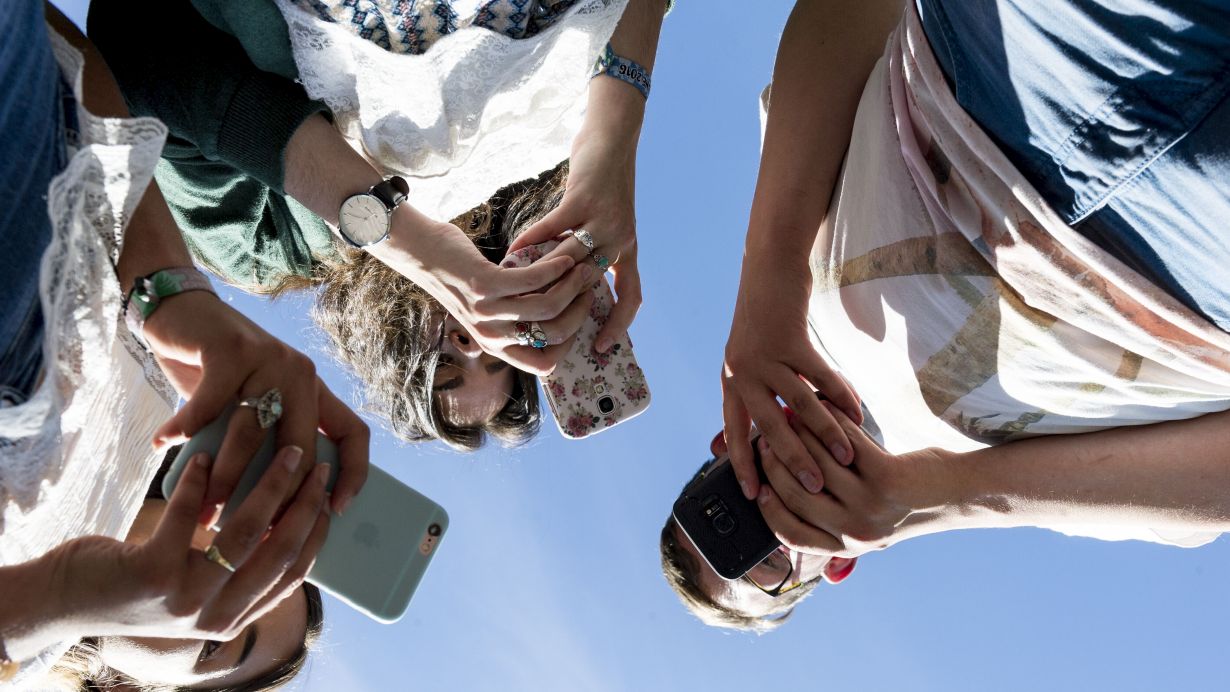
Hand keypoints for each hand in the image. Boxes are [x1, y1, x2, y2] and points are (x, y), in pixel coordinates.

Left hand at [53, 448, 329, 641]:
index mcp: (234, 619)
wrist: (65, 601)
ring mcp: (185, 597)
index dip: (316, 528)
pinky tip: (202, 455)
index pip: (294, 571)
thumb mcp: (198, 588)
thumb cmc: (138, 583)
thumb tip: (288, 522)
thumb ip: (239, 571)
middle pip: (279, 549)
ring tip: (279, 450)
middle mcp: (216, 615)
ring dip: (268, 485)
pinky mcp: (152, 572)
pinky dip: (198, 480)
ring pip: (244, 532)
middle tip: (313, 461)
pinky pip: (188, 515)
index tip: (326, 490)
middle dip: (303, 500)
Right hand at [143, 291, 368, 516]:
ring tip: (206, 510)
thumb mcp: (248, 408)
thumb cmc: (213, 372)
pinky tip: (164, 446)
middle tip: (250, 530)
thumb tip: (263, 512)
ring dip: (225, 477)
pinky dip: (184, 430)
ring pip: (251, 433)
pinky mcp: (233, 349)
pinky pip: (210, 405)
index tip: (335, 512)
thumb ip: (262, 443)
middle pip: (300, 447)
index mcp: (312, 391)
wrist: (181, 313)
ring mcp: (270, 360)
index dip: (355, 473)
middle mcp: (300, 375)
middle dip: (275, 496)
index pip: (353, 433)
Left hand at [380, 215, 598, 375]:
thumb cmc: (460, 278)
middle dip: (580, 309)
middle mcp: (491, 336)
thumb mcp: (487, 311)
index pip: (545, 365)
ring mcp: (487, 313)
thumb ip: (515, 319)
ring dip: (572, 284)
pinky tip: (562, 257)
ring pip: (548, 306)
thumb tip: (558, 316)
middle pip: (554, 334)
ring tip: (581, 267)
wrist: (421, 254)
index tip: (581, 317)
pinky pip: (534, 280)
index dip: (570, 344)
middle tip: (589, 286)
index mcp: (494, 347)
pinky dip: (555, 267)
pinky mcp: (486, 286)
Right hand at [507, 125, 641, 353]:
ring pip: (567, 261)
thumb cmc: (604, 183)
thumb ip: (592, 250)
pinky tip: (512, 251)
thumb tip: (565, 283)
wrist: (612, 139)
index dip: (619, 326)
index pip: (632, 297)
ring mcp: (603, 220)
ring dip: (539, 276)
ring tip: (516, 290)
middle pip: (590, 284)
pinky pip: (551, 229)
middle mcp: (620, 239)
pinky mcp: (582, 200)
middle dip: (562, 308)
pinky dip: (530, 242)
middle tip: (536, 324)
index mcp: (628, 249)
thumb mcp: (608, 221)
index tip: (599, 348)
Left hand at [721, 248, 861, 500]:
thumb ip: (754, 393)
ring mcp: (766, 355)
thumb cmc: (763, 318)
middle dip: (791, 462)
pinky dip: (842, 397)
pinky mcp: (791, 339)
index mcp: (731, 381)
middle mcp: (742, 372)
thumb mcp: (748, 357)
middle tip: (812, 490)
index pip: (734, 432)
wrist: (768, 268)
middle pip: (768, 427)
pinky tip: (858, 414)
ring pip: (800, 405)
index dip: (742, 465)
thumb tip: (764, 434)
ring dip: (824, 434)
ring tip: (844, 458)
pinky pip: (822, 376)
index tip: (753, 497)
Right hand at [756, 404, 952, 557]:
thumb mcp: (869, 524)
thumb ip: (832, 520)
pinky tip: (824, 408)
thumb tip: (781, 501)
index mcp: (846, 545)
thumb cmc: (907, 501)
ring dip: (800, 436)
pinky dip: (831, 424)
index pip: (790, 534)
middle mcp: (855, 532)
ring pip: (816, 466)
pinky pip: (844, 446)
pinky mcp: (885, 479)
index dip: (767, 508)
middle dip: (775, 463)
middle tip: (766, 438)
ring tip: (790, 415)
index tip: (756, 484)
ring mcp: (870, 507)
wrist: (960, 494)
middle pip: (796, 495)